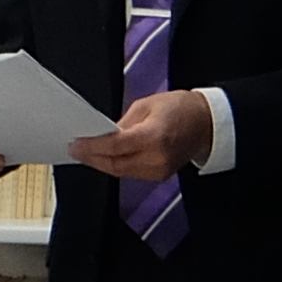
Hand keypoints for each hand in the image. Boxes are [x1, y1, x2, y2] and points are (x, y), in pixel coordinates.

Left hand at [64, 90, 214, 182]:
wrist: (206, 123)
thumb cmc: (180, 108)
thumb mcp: (146, 106)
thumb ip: (122, 123)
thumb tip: (102, 135)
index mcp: (154, 136)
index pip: (115, 147)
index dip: (92, 147)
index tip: (76, 144)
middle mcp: (157, 157)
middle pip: (115, 164)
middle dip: (92, 158)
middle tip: (75, 150)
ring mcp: (159, 170)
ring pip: (121, 172)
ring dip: (101, 163)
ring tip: (85, 153)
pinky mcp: (160, 176)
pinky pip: (131, 174)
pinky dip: (115, 166)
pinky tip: (104, 158)